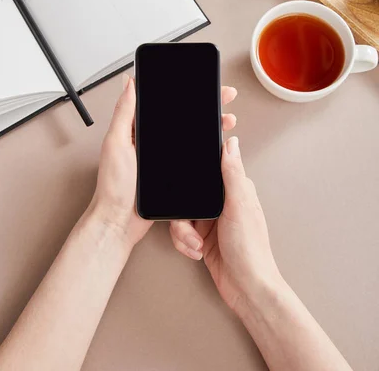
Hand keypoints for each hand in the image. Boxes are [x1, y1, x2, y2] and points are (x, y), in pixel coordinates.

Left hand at [91, 75, 238, 251]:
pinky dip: (206, 150)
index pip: (166, 105)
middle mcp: (153, 141)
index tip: (201, 85)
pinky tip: (216, 146)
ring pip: (192, 137)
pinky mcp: (172, 173)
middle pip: (184, 118)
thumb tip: (128, 83)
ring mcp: (164, 158)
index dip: (185, 93)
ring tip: (226, 120)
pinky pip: (192, 157)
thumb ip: (123, 112)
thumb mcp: (116, 142)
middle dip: (206, 107)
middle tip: (223, 98)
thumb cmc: (113, 186)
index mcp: (138, 129)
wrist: (120, 221)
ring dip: (210, 127)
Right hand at [170, 137, 281, 315]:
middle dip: (183, 213)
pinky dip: (185, 243)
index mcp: (236, 189)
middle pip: (188, 192)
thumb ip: (232, 173)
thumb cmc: (250, 250)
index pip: (211, 168)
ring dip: (184, 232)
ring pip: (181, 213)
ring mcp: (211, 220)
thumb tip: (231, 143)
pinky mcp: (201, 237)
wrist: (246, 289)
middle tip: (191, 227)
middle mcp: (223, 202)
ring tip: (196, 244)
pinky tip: (196, 251)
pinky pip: (181, 232)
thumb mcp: (239, 206)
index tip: (185, 175)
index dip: (196, 168)